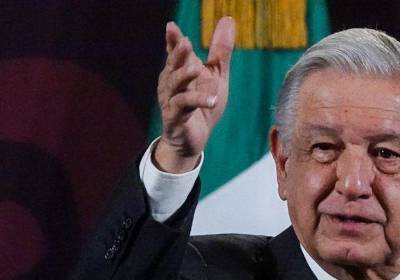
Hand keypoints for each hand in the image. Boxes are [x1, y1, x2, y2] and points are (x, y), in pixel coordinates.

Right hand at [155, 17, 234, 172]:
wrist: (194, 139)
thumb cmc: (203, 105)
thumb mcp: (216, 75)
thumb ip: (220, 50)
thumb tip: (228, 20)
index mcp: (180, 70)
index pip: (175, 51)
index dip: (173, 40)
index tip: (171, 27)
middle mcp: (171, 82)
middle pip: (173, 65)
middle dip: (177, 54)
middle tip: (185, 42)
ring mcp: (171, 99)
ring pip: (175, 84)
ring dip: (185, 76)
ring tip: (196, 69)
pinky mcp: (175, 116)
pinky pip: (185, 106)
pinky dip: (198, 101)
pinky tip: (211, 99)